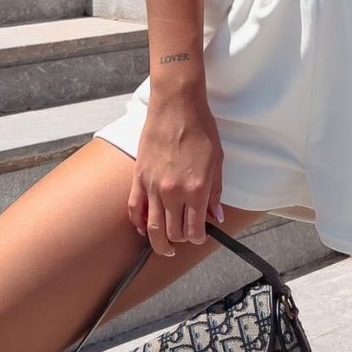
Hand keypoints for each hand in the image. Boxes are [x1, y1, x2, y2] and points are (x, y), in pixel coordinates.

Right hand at [127, 96, 225, 256]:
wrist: (176, 106)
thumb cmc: (201, 129)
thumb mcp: (217, 161)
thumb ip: (215, 193)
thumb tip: (216, 216)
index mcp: (196, 189)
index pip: (195, 231)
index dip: (198, 237)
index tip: (201, 234)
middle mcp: (173, 193)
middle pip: (174, 233)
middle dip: (181, 239)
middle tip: (185, 235)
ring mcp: (153, 186)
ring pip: (152, 229)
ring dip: (159, 242)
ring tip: (164, 246)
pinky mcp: (138, 177)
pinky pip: (134, 210)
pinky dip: (139, 223)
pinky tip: (144, 228)